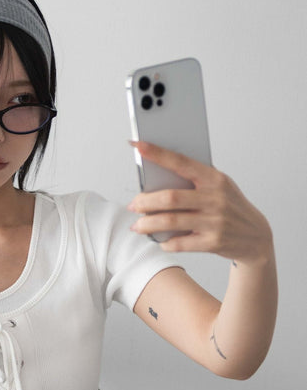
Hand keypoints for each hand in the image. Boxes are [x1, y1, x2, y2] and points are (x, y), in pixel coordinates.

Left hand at [126, 141, 272, 263]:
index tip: (138, 146)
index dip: (158, 154)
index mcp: (214, 178)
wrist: (255, 236)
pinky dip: (165, 242)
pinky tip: (160, 241)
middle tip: (133, 205)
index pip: (181, 162)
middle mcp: (215, 198)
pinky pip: (180, 243)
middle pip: (170, 197)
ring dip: (148, 224)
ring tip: (137, 226)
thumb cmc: (230, 208)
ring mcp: (215, 221)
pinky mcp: (213, 242)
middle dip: (145, 202)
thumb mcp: (219, 187)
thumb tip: (157, 179)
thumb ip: (194, 182)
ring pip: (171, 221)